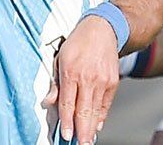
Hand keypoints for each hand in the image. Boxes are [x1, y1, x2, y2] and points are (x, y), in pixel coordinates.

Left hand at [48, 16, 120, 143]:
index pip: (67, 103)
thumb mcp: (60, 58)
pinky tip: (96, 126)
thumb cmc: (78, 43)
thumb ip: (55, 83)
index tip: (66, 135)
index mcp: (71, 72)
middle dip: (81, 132)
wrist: (103, 29)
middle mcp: (88, 78)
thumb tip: (49, 102)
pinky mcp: (113, 82)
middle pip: (83, 111)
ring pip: (95, 110)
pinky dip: (101, 116)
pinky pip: (106, 104)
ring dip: (90, 128)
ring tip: (87, 141)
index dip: (66, 122)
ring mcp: (102, 81)